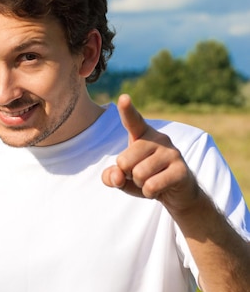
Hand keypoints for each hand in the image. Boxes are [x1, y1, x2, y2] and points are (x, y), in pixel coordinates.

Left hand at [102, 94, 200, 215]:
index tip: (123, 97)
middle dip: (127, 174)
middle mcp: (159, 139)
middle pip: (125, 161)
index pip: (133, 120)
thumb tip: (117, 176)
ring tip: (151, 180)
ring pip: (139, 174)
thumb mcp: (123, 178)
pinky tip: (160, 188)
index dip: (127, 109)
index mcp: (143, 135)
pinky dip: (149, 193)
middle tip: (141, 174)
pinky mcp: (181, 170)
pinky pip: (151, 186)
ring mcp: (172, 153)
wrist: (178, 193)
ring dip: (140, 184)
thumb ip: (111, 176)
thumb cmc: (146, 179)